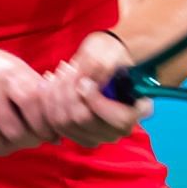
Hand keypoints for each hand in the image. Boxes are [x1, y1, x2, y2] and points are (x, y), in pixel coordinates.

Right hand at [0, 40, 58, 155]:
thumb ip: (39, 100)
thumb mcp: (17, 71)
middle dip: (28, 140)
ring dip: (10, 147)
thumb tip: (57, 137)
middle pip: (14, 131)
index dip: (44, 125)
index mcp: (7, 74)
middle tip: (32, 139)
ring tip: (15, 140)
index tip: (48, 133)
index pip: (32, 105)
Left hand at [35, 30, 153, 149]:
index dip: (97, 102)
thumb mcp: (111, 54)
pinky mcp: (78, 132)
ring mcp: (99, 134)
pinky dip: (47, 102)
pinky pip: (55, 124)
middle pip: (85, 121)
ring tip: (57, 73)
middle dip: (69, 92)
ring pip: (66, 123)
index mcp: (140, 110)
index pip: (120, 119)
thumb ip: (101, 69)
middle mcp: (120, 129)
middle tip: (66, 68)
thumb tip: (83, 84)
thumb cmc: (112, 53)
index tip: (84, 81)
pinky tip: (47, 83)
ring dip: (56, 95)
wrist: (104, 57)